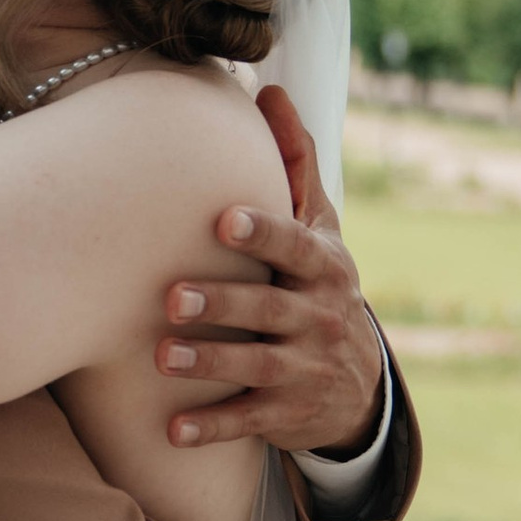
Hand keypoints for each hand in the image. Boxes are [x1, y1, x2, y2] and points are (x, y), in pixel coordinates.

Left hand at [155, 85, 386, 452]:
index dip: (263, 233)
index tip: (223, 218)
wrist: (357, 383)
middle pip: (270, 309)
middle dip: (224, 304)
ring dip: (210, 363)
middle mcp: (320, 317)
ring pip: (257, 367)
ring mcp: (306, 369)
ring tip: (163, 357)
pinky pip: (249, 421)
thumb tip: (269, 89)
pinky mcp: (288, 413)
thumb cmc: (319, 283)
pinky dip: (212, 427)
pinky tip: (172, 431)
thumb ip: (294, 164)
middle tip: (172, 296)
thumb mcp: (320, 228)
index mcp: (325, 265)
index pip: (295, 246)